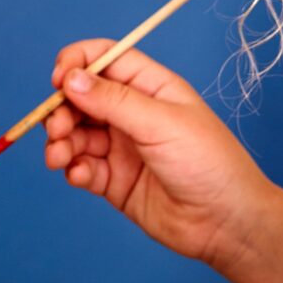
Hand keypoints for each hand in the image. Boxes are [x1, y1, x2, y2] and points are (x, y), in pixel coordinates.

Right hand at [42, 41, 271, 269]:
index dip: (77, 64)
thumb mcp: (161, 123)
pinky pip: (82, 167)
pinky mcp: (114, 181)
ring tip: (58, 158)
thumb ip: (113, 101)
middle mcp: (133, 114)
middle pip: (81, 98)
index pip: (105, 59)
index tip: (58, 81)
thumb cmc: (209, 163)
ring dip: (60, 142)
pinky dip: (73, 169)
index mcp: (151, 88)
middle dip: (61, 110)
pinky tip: (81, 176)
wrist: (225, 222)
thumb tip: (71, 79)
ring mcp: (122, 148)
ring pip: (76, 135)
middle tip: (56, 129)